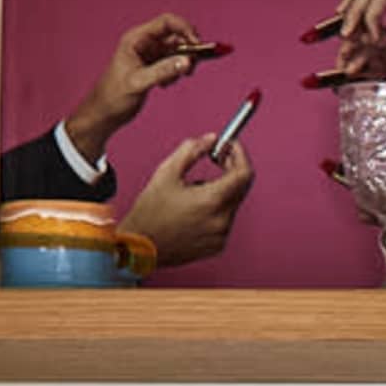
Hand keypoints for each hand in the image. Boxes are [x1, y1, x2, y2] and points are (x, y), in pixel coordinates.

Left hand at [69, 13, 212, 162]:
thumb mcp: (139, 82)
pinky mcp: (155, 66)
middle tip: (191, 66)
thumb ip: (163, 71)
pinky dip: (178, 71)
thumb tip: (187, 62)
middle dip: (189, 49)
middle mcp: (145, 43)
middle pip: (176, 35)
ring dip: (184, 62)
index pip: (167, 22)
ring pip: (178, 49)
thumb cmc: (114, 95)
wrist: (106, 111)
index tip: (198, 45)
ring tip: (176, 78)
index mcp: (137, 38)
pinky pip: (175, 62)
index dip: (185, 29)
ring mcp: (151, 54)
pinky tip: (167, 84)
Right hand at [123, 137, 251, 268]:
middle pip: (241, 187)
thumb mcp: (166, 173)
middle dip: (231, 168)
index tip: (231, 146)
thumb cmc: (150, 212)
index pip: (244, 173)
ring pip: (232, 203)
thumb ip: (191, 150)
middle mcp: (222, 220)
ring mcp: (222, 234)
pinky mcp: (218, 245)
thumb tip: (210, 139)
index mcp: (212, 200)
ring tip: (192, 191)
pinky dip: (216, 208)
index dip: (240, 155)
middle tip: (216, 158)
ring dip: (220, 190)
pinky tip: (193, 210)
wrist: (141, 247)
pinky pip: (225, 220)